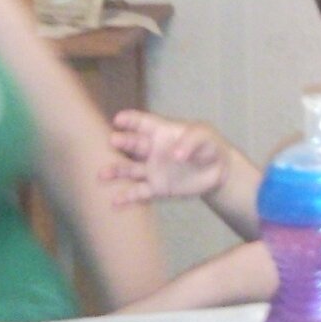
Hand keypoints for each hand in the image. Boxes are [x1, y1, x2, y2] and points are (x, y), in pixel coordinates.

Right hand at [103, 110, 234, 205]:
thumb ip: (191, 142)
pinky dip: (127, 197)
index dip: (131, 120)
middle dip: (122, 142)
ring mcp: (153, 169)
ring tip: (102, 173)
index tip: (118, 119)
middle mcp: (152, 150)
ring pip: (130, 169)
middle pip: (133, 145)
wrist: (218, 171)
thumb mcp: (205, 137)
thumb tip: (175, 155)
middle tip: (112, 141)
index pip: (143, 123)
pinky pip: (139, 192)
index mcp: (162, 132)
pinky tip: (114, 201)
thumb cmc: (209, 147)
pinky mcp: (157, 188)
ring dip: (116, 171)